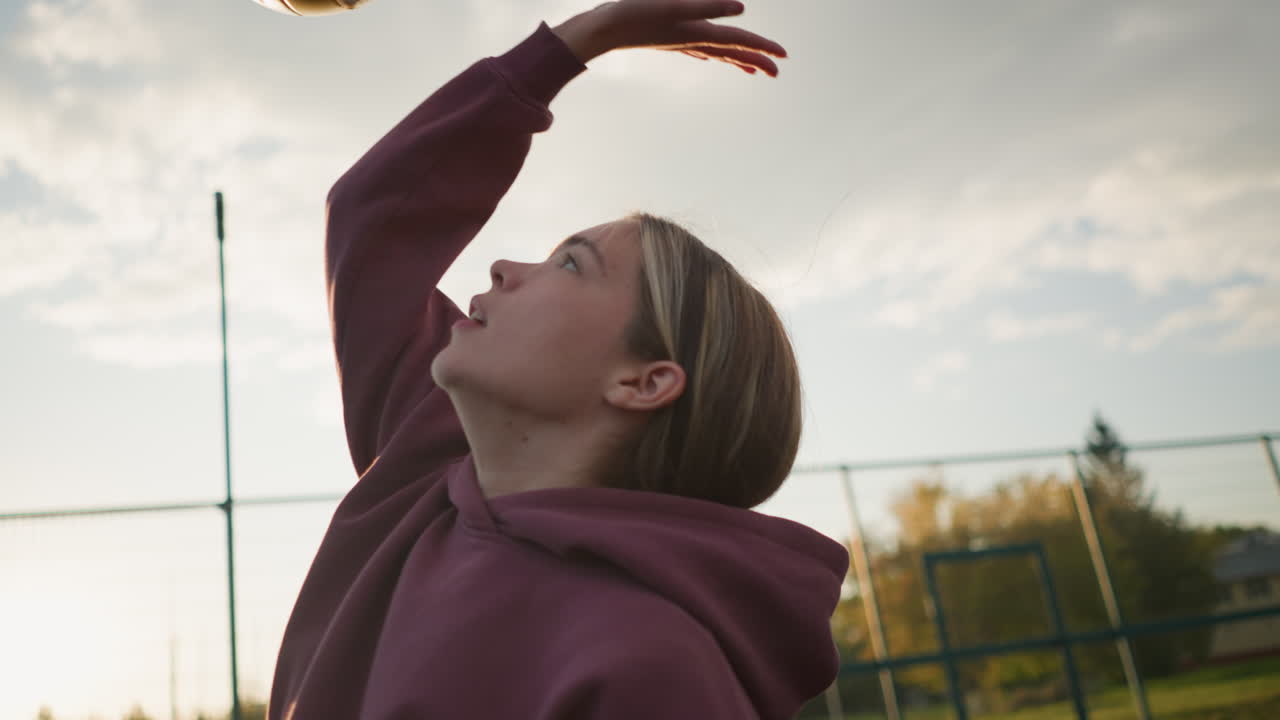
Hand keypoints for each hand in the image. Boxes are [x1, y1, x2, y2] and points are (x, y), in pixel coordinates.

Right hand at [552, 0, 785, 76]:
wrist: (600, 30)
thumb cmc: (634, 14)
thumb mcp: (674, 5)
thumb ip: (708, 5)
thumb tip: (741, 8)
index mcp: (697, 32)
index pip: (738, 39)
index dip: (762, 46)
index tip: (784, 58)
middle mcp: (692, 40)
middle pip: (731, 52)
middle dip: (755, 60)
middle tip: (777, 72)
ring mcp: (679, 42)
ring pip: (716, 53)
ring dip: (735, 59)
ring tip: (752, 70)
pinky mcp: (667, 38)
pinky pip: (697, 49)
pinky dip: (710, 53)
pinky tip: (709, 57)